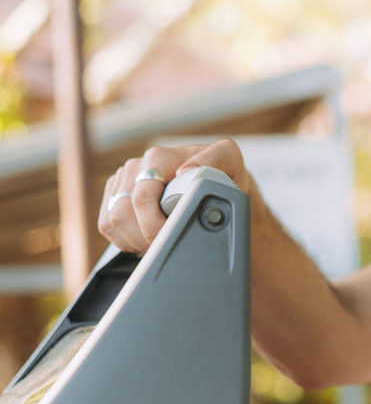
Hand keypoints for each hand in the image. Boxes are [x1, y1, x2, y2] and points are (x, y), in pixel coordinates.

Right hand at [99, 139, 252, 254]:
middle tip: (167, 246)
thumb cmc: (222, 176)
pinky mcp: (115, 194)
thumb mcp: (229, 163)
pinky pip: (106, 224)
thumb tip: (186, 171)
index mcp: (159, 157)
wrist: (215, 184)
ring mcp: (123, 180)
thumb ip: (214, 159)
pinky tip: (145, 238)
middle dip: (145, 238)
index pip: (142, 198)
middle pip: (122, 214)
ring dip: (134, 240)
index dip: (154, 226)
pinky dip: (124, 239)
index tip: (171, 238)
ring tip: (159, 242)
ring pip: (112, 221)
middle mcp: (137, 166)